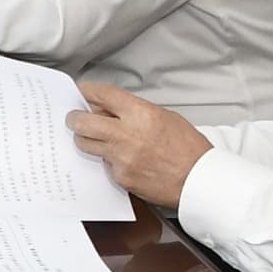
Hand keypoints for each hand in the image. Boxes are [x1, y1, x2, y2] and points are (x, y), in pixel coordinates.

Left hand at [70, 76, 212, 209]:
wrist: (198, 180)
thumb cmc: (188, 148)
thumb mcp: (166, 117)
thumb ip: (135, 111)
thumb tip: (110, 110)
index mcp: (141, 114)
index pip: (103, 95)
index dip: (87, 91)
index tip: (81, 91)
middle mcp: (127, 135)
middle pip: (82, 122)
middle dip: (74, 118)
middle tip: (74, 118)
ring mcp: (121, 158)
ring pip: (85, 144)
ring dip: (85, 139)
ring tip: (94, 137)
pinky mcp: (120, 177)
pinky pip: (103, 164)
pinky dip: (107, 160)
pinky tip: (121, 159)